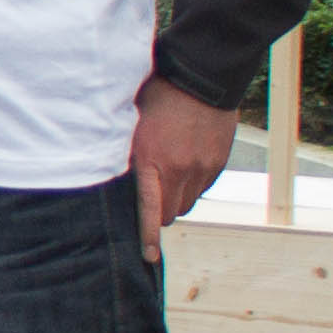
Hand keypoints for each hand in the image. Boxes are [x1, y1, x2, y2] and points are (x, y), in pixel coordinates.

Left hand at [131, 76, 235, 241]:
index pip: (150, 210)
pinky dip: (191, 186)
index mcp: (152, 160)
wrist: (201, 77)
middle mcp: (180, 169)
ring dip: (176, 200)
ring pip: (188, 203)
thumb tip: (115, 176)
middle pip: (171, 214)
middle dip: (160, 215)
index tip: (148, 255)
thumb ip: (127, 154)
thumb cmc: (156, 96)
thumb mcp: (130, 123)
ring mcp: (202, 167)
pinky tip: (183, 166)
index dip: (148, 237)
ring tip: (166, 180)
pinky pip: (202, 188)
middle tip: (150, 203)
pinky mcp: (218, 162)